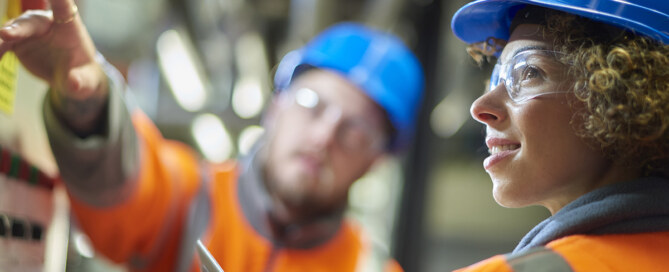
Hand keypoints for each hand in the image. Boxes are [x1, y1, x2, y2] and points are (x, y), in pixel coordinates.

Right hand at [0, 0, 107, 133]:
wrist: (69, 76)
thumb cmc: (82, 73)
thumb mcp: (86, 80)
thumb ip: (80, 80)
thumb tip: (74, 84)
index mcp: (69, 27)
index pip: (64, 7)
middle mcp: (48, 24)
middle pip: (32, 21)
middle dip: (18, 27)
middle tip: (5, 34)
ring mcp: (31, 30)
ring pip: (13, 29)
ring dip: (3, 39)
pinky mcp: (18, 41)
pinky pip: (5, 42)